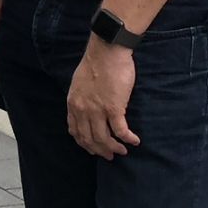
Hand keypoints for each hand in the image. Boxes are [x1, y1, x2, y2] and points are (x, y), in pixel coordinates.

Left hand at [66, 37, 140, 158]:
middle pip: (89, 139)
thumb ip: (81, 98)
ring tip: (122, 152)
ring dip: (113, 148)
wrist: (107, 51)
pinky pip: (120, 131)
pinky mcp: (114, 109)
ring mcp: (98, 111)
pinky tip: (134, 141)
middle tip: (109, 156)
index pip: (75, 131)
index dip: (84, 143)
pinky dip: (127, 139)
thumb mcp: (79, 83)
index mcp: (73, 104)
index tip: (92, 148)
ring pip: (103, 139)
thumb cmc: (96, 63)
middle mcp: (83, 111)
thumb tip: (87, 107)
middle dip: (99, 150)